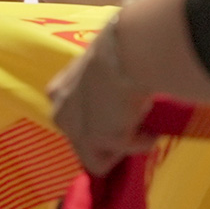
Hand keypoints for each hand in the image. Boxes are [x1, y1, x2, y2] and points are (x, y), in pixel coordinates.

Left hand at [48, 19, 155, 175]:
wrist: (125, 54)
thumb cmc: (117, 50)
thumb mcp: (100, 68)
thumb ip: (99, 85)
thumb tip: (119, 95)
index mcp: (58, 93)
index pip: (72, 118)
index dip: (95, 120)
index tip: (116, 114)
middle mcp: (60, 115)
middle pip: (82, 141)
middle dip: (107, 137)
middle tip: (131, 126)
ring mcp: (76, 131)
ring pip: (97, 157)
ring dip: (123, 145)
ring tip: (143, 129)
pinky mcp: (97, 141)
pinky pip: (123, 154)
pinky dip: (140, 145)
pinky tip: (151, 131)